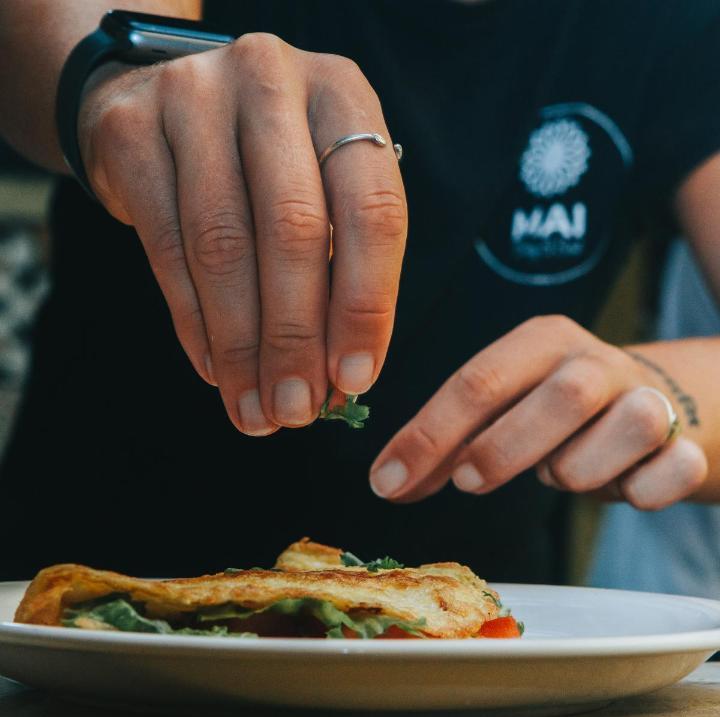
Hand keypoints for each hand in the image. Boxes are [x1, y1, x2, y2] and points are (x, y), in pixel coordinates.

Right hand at [77, 35, 405, 434]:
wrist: (158, 99)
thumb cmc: (263, 163)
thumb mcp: (320, 187)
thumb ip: (340, 267)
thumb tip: (342, 380)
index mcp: (343, 95)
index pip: (373, 209)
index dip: (366, 305)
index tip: (355, 380)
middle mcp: (271, 81)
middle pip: (294, 230)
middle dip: (297, 338)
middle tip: (297, 410)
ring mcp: (193, 97)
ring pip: (223, 246)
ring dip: (242, 346)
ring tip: (256, 411)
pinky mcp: (129, 132)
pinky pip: (165, 248)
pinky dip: (194, 324)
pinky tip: (216, 371)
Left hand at [370, 316, 707, 509]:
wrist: (657, 406)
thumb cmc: (561, 415)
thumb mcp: (506, 412)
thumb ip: (453, 441)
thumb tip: (390, 480)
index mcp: (542, 343)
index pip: (479, 382)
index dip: (428, 436)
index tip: (387, 484)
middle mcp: (597, 363)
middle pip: (560, 397)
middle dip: (504, 449)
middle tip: (469, 482)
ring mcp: (649, 399)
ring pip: (627, 428)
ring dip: (580, 470)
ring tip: (564, 474)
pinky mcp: (689, 443)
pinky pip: (674, 468)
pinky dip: (644, 489)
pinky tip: (626, 488)